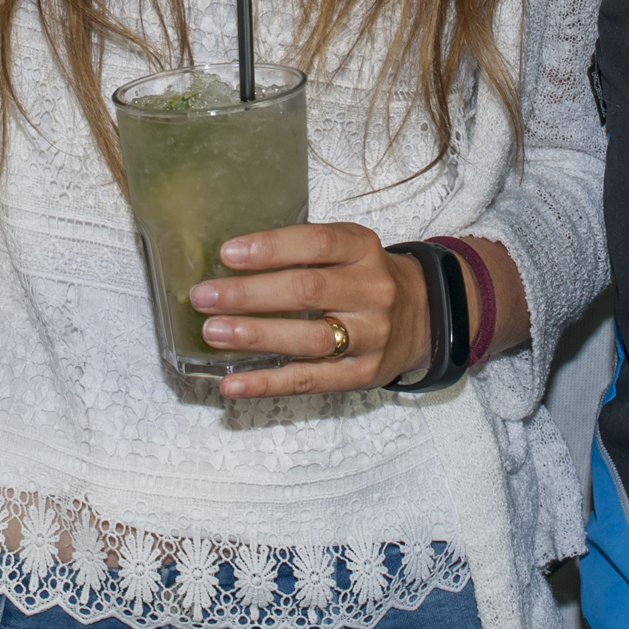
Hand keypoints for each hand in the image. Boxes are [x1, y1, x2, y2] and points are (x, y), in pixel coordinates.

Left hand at [191, 222, 426, 398]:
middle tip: (204, 297)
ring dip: (255, 336)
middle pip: (306, 291)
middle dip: (248, 294)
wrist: (425, 318)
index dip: (271, 248)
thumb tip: (229, 261)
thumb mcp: (350, 250)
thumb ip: (304, 252)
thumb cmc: (367, 279)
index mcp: (364, 249)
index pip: (317, 244)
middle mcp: (371, 290)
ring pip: (308, 338)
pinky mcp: (362, 374)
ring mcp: (371, 335)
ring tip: (214, 332)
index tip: (228, 254)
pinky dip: (266, 383)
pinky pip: (309, 380)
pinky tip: (232, 384)